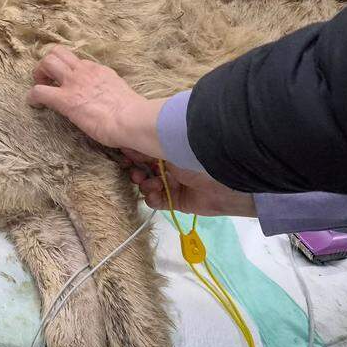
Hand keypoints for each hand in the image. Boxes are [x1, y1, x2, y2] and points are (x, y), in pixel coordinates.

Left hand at [27, 46, 163, 154]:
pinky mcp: (65, 100)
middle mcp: (84, 72)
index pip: (78, 62)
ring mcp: (74, 83)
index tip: (67, 83)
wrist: (132, 119)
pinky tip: (34, 105)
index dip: (68, 71)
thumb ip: (109, 91)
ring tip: (40, 87)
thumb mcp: (120, 93)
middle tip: (46, 80)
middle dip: (47, 64)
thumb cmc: (133, 114)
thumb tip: (108, 101)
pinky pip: (39, 91)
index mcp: (99, 71)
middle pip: (58, 53)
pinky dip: (33, 97)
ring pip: (47, 62)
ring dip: (38, 74)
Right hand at [126, 154, 256, 217]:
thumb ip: (143, 144)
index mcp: (170, 144)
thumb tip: (125, 145)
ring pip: (149, 185)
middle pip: (145, 168)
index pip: (144, 148)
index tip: (123, 157)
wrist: (223, 180)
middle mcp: (171, 162)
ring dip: (145, 185)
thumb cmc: (193, 154)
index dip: (132, 153)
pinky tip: (155, 195)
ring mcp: (174, 182)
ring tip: (150, 184)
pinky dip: (153, 198)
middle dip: (137, 170)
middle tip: (136, 173)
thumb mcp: (166, 144)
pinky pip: (157, 201)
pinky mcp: (178, 200)